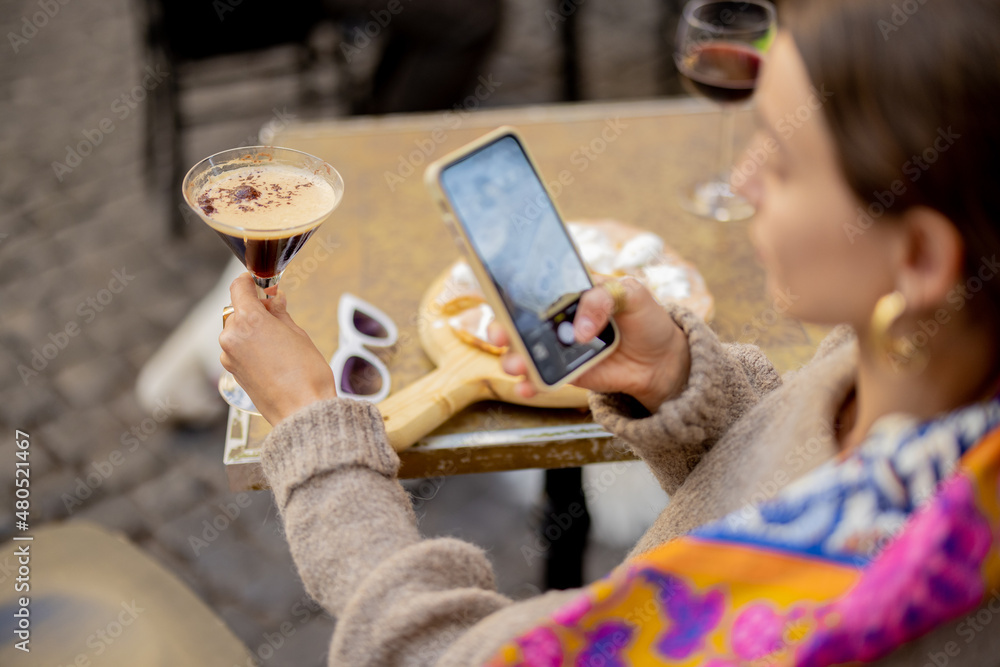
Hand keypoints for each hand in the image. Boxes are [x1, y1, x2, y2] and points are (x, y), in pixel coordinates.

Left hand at [219, 273, 336, 424]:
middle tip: (280, 315)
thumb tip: (274, 298)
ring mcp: (229, 355)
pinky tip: (272, 356)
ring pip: (237, 330)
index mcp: (248, 320)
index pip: (239, 287)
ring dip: (253, 329)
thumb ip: (279, 312)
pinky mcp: (232, 371)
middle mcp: (231, 336)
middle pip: (238, 310)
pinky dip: (250, 346)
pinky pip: (237, 348)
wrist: (302, 410)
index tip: (262, 283)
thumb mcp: (297, 333)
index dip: (251, 281)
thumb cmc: (306, 374)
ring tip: (279, 342)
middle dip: (256, 309)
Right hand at [488, 278, 690, 411]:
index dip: (513, 292)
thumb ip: (604, 299)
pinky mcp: (567, 373)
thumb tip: (579, 329)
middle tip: (500, 336)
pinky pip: (542, 378)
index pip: (535, 287)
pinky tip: (527, 387)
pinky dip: (531, 384)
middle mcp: (558, 319)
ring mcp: (560, 347)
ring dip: (513, 358)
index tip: (501, 299)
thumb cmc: (645, 318)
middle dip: (503, 328)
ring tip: (516, 365)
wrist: (661, 358)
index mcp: (570, 292)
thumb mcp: (632, 295)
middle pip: (520, 321)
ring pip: (526, 352)